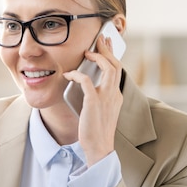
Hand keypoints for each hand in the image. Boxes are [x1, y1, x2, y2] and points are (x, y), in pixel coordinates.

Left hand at [63, 35, 122, 165]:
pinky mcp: (94, 102)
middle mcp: (114, 94)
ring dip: (97, 57)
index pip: (117, 70)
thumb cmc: (96, 131)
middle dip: (107, 49)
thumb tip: (84, 85)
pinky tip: (69, 74)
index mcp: (116, 96)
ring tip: (87, 51)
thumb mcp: (99, 111)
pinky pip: (86, 81)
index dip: (111, 55)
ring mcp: (106, 97)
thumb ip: (95, 97)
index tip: (106, 45)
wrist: (99, 147)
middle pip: (115, 64)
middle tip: (100, 39)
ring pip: (107, 68)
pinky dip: (77, 75)